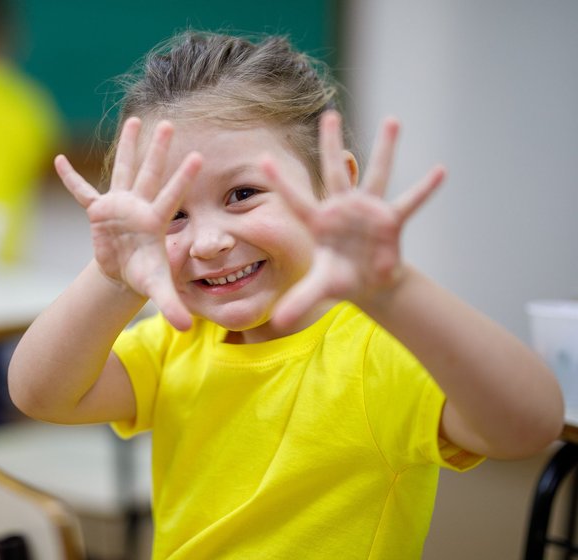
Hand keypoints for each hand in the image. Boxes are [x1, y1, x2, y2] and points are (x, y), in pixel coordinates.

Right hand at [54, 117, 202, 329]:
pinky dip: (70, 179)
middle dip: (159, 149)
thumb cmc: (145, 276)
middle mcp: (140, 206)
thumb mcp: (157, 289)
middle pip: (150, 173)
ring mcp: (119, 206)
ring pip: (124, 170)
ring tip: (135, 120)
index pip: (172, 195)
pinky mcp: (98, 212)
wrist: (124, 274)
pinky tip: (58, 160)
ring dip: (127, 147)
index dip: (182, 177)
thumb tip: (185, 328)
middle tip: (170, 123)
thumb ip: (172, 305)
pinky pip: (82, 193)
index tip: (197, 156)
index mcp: (156, 221)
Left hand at [263, 111, 444, 328]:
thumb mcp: (320, 288)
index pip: (296, 199)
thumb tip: (276, 324)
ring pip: (376, 174)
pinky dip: (424, 188)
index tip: (262, 159)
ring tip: (392, 120)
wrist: (368, 283)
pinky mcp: (391, 220)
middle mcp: (342, 208)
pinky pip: (409, 201)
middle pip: (334, 170)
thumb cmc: (340, 278)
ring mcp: (368, 211)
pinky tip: (440, 171)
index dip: (281, 182)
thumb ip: (300, 300)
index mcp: (319, 222)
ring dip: (384, 148)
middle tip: (329, 113)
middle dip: (331, 143)